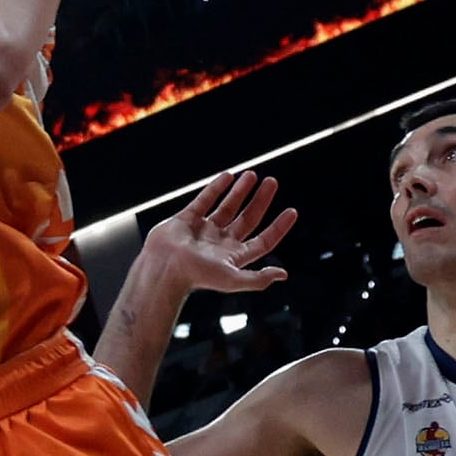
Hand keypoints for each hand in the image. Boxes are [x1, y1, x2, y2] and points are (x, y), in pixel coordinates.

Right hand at [137, 170, 297, 294]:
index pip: (263, 240)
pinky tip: (228, 177)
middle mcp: (221, 243)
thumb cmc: (196, 276)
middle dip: (260, 200)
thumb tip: (283, 275)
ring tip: (252, 175)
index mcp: (234, 257)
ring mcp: (204, 230)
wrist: (164, 267)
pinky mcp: (186, 219)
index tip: (291, 211)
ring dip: (240, 191)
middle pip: (248, 218)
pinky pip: (204, 200)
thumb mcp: (233, 280)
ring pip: (227, 206)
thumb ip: (258, 278)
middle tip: (271, 183)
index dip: (278, 227)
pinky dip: (216, 188)